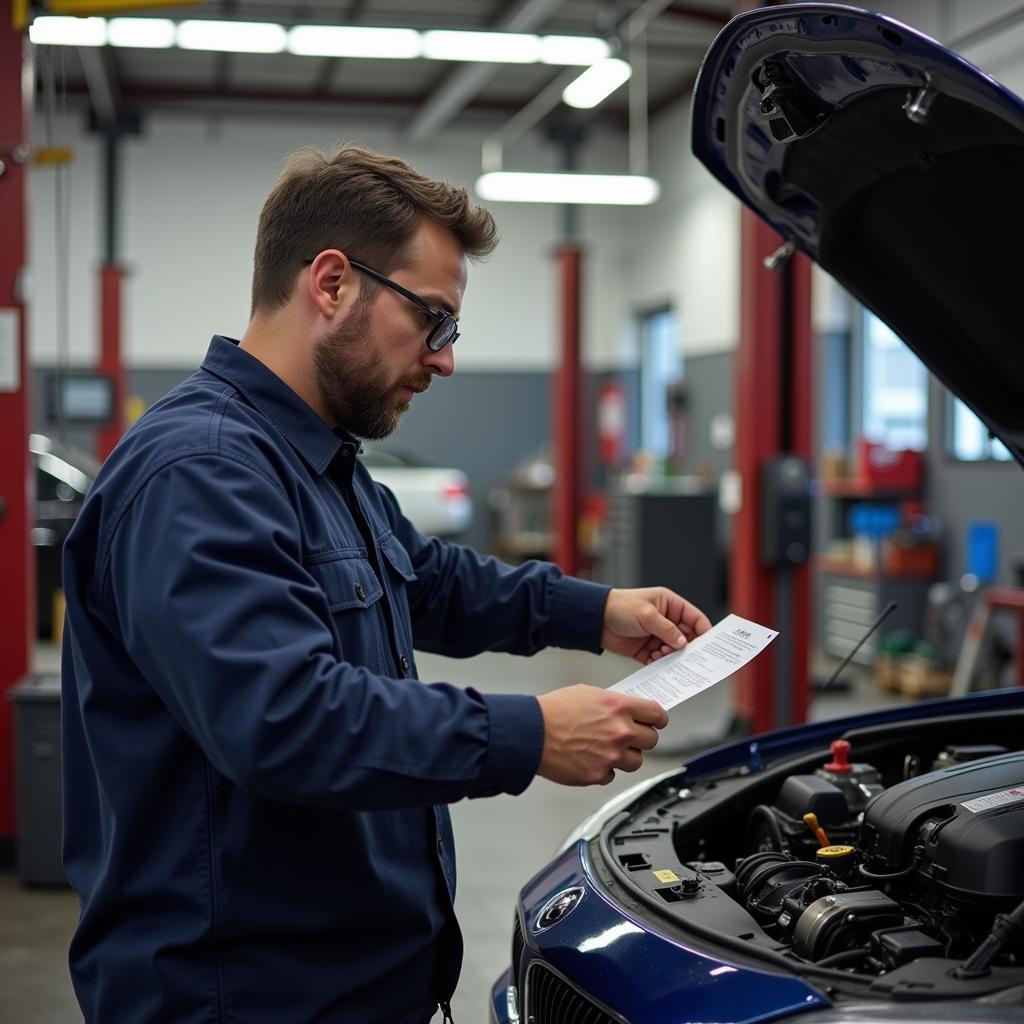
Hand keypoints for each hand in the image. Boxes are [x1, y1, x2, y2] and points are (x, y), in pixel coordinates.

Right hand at [536, 685, 668, 785]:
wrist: (532, 733)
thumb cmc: (553, 711)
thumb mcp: (587, 693)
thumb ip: (612, 703)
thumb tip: (625, 709)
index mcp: (619, 707)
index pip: (657, 714)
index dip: (657, 719)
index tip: (656, 722)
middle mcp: (620, 732)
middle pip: (652, 740)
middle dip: (642, 737)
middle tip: (630, 736)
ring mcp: (611, 755)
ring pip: (636, 761)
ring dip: (626, 756)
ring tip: (609, 749)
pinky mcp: (598, 774)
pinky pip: (612, 775)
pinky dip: (605, 769)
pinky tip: (592, 759)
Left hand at [601, 587, 710, 664]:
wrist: (595, 619)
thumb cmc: (620, 607)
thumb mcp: (647, 614)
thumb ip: (667, 629)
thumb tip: (683, 643)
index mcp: (670, 605)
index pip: (695, 619)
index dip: (703, 632)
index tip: (708, 646)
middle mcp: (666, 621)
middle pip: (687, 638)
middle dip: (687, 648)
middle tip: (687, 657)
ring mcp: (657, 636)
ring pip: (673, 651)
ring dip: (671, 656)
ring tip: (662, 654)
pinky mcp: (646, 649)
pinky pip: (659, 660)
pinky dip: (660, 664)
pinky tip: (655, 662)